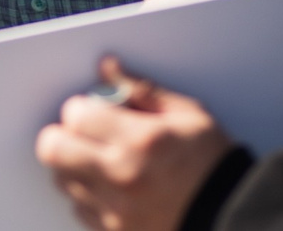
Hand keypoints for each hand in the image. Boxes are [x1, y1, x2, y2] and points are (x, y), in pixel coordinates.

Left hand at [36, 57, 235, 230]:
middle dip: (65, 134)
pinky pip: (78, 209)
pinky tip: (113, 188)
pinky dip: (87, 195)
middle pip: (53, 149)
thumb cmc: (212, 163)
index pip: (74, 115)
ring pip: (62, 180)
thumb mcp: (188, 115)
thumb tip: (107, 67)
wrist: (230, 214)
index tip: (97, 110)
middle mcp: (121, 177)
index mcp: (141, 141)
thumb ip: (142, 90)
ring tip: (103, 161)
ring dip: (74, 164)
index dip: (83, 107)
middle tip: (86, 133)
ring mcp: (114, 211)